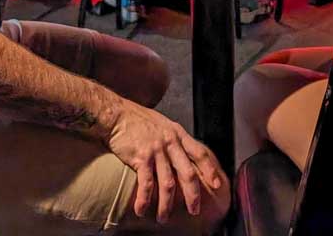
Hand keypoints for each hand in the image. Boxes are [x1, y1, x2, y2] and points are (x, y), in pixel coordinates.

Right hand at [106, 99, 225, 221]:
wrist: (115, 114)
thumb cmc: (136, 120)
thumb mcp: (162, 124)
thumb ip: (173, 139)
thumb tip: (182, 155)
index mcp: (177, 133)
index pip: (200, 153)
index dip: (209, 170)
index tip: (217, 184)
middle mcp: (170, 142)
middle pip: (188, 173)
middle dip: (193, 195)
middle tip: (194, 210)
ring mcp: (156, 150)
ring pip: (168, 183)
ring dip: (166, 204)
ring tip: (163, 217)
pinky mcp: (141, 157)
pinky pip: (146, 184)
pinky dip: (144, 200)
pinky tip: (141, 210)